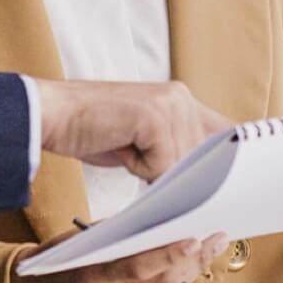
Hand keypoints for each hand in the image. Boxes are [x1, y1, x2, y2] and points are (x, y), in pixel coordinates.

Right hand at [12, 232, 226, 282]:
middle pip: (161, 282)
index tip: (195, 239)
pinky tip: (187, 266)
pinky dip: (174, 282)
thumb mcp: (82, 239)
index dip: (170, 255)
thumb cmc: (56, 258)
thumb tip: (158, 223)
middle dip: (194, 260)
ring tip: (210, 249)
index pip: (138, 267)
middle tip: (216, 239)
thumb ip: (117, 234)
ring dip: (190, 270)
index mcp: (92, 277)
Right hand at [32, 79, 228, 180]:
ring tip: (126, 149)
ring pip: (182, 167)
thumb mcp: (143, 141)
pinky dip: (139, 169)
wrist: (51, 114)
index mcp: (181, 99)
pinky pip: (162, 166)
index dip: (228, 162)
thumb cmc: (93, 131)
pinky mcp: (153, 117)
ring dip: (153, 172)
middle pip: (204, 160)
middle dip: (181, 175)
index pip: (224, 133)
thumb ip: (174, 149)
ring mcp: (168, 104)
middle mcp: (180, 96)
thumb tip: (206, 182)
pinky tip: (119, 147)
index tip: (231, 185)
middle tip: (149, 165)